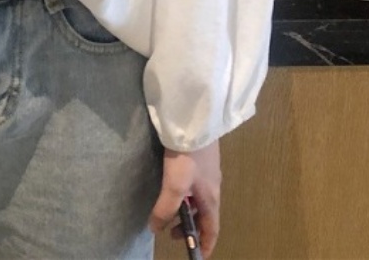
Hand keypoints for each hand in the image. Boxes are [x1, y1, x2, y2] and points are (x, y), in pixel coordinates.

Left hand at [148, 140, 220, 257]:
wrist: (194, 120)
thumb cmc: (187, 156)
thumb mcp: (175, 185)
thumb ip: (165, 208)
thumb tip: (155, 228)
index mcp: (211, 198)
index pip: (212, 228)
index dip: (206, 243)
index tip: (199, 254)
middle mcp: (213, 186)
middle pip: (205, 214)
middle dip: (191, 225)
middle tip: (171, 230)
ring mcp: (208, 170)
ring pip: (199, 197)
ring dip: (187, 207)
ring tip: (170, 207)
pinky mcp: (201, 156)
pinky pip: (196, 183)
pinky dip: (186, 192)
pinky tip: (174, 183)